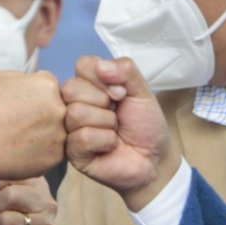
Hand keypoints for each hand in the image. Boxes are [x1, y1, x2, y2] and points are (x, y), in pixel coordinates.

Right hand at [0, 70, 65, 180]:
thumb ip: (22, 76)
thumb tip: (32, 80)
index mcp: (47, 84)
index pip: (50, 85)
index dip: (35, 94)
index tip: (21, 104)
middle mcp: (59, 107)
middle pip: (57, 107)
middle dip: (43, 112)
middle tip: (21, 122)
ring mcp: (60, 133)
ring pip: (58, 129)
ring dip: (45, 132)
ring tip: (20, 138)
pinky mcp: (57, 157)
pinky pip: (54, 150)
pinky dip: (41, 151)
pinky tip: (22, 151)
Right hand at [62, 56, 180, 210]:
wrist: (155, 158)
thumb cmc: (145, 124)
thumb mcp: (141, 90)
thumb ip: (125, 70)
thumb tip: (101, 66)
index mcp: (89, 85)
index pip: (82, 65)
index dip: (103, 78)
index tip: (121, 94)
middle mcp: (74, 104)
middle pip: (71, 88)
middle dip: (103, 101)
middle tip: (117, 113)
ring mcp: (70, 128)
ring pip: (76, 113)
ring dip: (106, 122)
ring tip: (115, 130)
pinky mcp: (72, 152)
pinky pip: (82, 137)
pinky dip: (105, 141)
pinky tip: (110, 146)